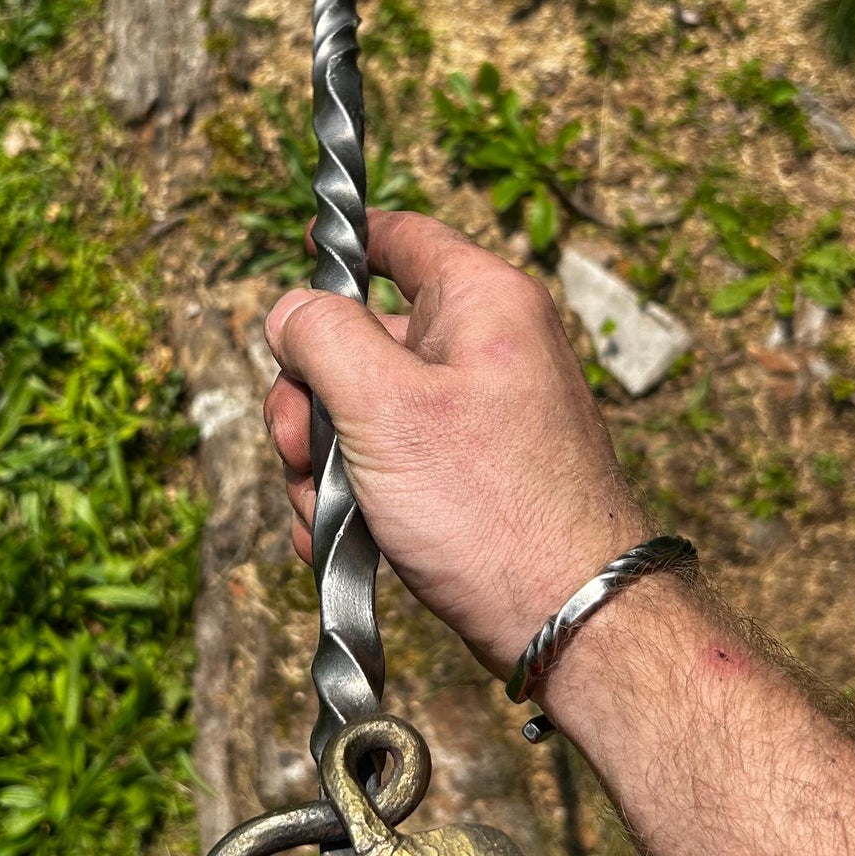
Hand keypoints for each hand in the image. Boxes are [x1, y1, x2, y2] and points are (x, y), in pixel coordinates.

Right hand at [263, 210, 646, 676]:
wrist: (566, 618)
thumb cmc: (491, 509)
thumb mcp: (383, 407)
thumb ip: (322, 339)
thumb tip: (289, 310)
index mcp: (481, 302)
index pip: (403, 237)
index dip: (344, 246)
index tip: (303, 255)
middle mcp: (485, 347)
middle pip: (360, 338)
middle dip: (309, 399)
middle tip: (296, 448)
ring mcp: (477, 413)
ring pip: (362, 410)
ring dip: (322, 461)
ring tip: (320, 512)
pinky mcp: (469, 471)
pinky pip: (388, 461)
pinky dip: (354, 495)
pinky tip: (338, 538)